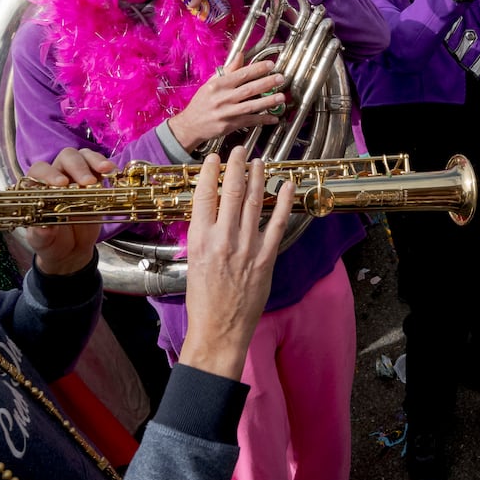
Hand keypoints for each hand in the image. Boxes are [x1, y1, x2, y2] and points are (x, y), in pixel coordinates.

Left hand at [19, 147, 113, 276]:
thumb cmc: (51, 241)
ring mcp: (77, 177)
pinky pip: (100, 167)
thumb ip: (41, 234)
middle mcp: (57, 177)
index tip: (61, 184)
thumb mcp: (42, 241)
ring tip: (106, 171)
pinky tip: (113, 173)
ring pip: (83, 156)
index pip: (40, 171)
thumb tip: (44, 228)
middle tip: (88, 182)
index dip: (49, 173)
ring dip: (94, 161)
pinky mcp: (95, 181)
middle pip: (65, 158)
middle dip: (77, 166)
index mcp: (39, 188)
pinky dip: (107, 167)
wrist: (72, 249)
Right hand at [166, 58, 287, 151]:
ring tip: (281, 97)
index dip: (257, 69)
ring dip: (268, 101)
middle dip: (267, 83)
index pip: (241, 74)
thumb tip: (240, 55)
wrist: (190, 125)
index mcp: (218, 85)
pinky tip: (274, 118)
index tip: (270, 64)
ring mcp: (227, 113)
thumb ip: (228, 70)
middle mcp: (223, 98)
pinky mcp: (230, 125)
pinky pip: (250, 121)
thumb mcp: (211, 83)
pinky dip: (263, 119)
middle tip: (281, 78)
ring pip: (251, 105)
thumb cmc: (201, 103)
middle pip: (248, 89)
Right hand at [177, 148, 293, 379]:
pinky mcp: (266, 258)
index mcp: (200, 239)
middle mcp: (223, 239)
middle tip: (241, 150)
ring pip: (255, 202)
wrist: (219, 330)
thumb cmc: (202, 300)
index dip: (210, 172)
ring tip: (260, 161)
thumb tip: (211, 213)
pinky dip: (284, 202)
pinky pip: (277, 223)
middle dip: (237, 166)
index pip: (204, 195)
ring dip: (259, 177)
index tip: (215, 158)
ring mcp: (246, 248)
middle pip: (231, 192)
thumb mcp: (193, 262)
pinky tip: (287, 185)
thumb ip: (203, 236)